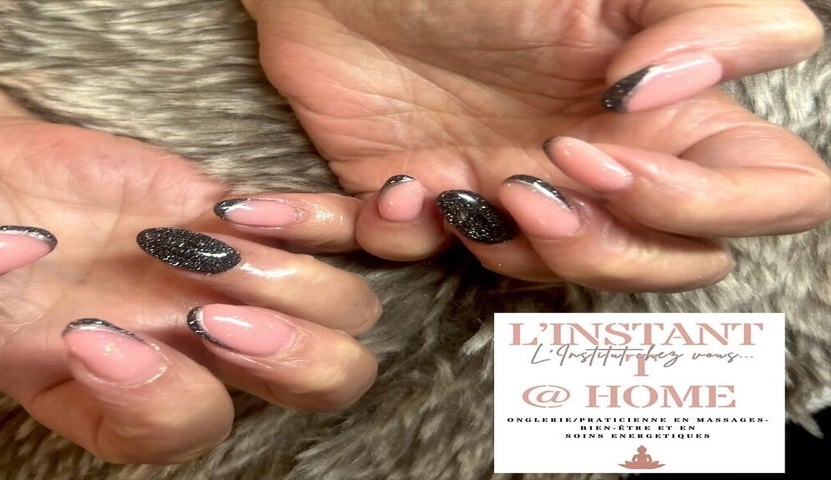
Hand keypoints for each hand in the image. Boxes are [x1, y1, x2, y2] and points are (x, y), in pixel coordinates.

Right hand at [0, 1, 378, 463]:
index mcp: (108, 395)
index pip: (178, 430)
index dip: (156, 396)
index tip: (87, 331)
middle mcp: (186, 349)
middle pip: (307, 385)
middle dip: (282, 354)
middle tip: (205, 309)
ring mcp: (222, 280)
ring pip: (334, 312)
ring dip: (295, 280)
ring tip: (213, 233)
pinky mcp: (231, 214)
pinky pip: (322, 228)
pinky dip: (316, 219)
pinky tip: (245, 206)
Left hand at [244, 0, 830, 290]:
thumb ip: (702, 14)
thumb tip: (680, 89)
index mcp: (658, 107)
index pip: (769, 190)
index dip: (710, 198)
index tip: (611, 141)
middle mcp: (599, 160)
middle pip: (672, 261)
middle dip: (610, 246)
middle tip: (535, 182)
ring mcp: (513, 189)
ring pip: (561, 277)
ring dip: (519, 252)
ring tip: (462, 191)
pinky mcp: (427, 203)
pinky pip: (429, 258)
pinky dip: (407, 236)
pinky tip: (394, 188)